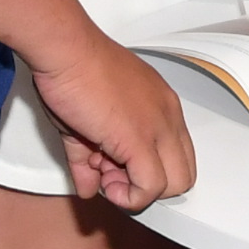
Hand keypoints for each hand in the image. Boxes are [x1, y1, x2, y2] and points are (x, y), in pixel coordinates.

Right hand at [34, 36, 197, 210]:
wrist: (65, 50)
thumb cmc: (74, 69)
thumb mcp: (85, 121)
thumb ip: (89, 159)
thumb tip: (88, 186)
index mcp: (160, 104)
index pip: (176, 155)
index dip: (145, 170)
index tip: (115, 167)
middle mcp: (167, 115)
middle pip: (183, 174)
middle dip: (146, 186)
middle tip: (111, 174)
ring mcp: (157, 128)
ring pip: (175, 184)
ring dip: (136, 192)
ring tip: (102, 173)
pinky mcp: (140, 140)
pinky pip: (150, 188)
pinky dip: (128, 198)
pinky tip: (104, 183)